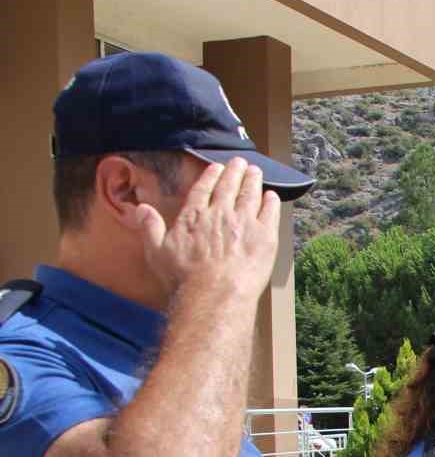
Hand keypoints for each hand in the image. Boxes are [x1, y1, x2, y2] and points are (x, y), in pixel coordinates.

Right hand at [139, 158, 280, 299]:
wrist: (215, 293)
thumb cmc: (183, 277)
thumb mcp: (157, 252)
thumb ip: (150, 227)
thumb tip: (140, 209)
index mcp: (195, 215)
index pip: (204, 189)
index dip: (212, 176)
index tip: (217, 167)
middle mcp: (220, 213)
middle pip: (229, 187)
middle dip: (235, 172)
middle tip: (241, 163)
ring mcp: (244, 223)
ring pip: (250, 195)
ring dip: (253, 181)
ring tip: (256, 172)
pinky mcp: (265, 236)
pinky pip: (270, 213)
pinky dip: (271, 202)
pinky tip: (272, 196)